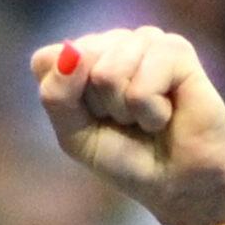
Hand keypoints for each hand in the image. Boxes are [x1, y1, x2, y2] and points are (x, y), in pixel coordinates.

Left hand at [30, 25, 224, 224]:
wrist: (178, 184)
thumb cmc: (127, 158)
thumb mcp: (75, 135)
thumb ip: (56, 95)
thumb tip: (72, 53)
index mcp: (84, 55)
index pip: (46, 60)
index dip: (64, 101)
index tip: (93, 119)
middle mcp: (114, 41)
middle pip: (78, 63)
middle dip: (99, 106)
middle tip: (126, 121)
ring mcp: (146, 41)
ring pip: (108, 73)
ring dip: (126, 111)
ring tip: (147, 118)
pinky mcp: (177, 50)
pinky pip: (142, 84)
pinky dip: (150, 112)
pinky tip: (167, 114)